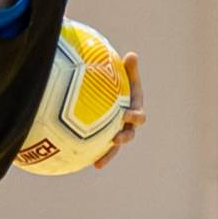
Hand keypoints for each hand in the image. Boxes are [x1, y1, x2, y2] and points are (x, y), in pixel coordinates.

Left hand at [92, 51, 143, 170]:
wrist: (110, 94)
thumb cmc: (119, 82)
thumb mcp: (124, 74)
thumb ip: (129, 68)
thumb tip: (132, 55)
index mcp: (134, 110)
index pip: (139, 116)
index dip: (135, 117)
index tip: (127, 114)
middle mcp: (126, 124)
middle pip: (129, 135)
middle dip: (124, 139)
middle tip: (115, 140)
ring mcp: (115, 132)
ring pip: (114, 147)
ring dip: (108, 155)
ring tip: (98, 163)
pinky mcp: (103, 138)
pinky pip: (98, 148)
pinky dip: (92, 155)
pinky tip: (77, 161)